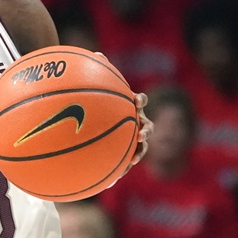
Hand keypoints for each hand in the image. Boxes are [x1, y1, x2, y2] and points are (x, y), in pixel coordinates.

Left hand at [91, 53, 152, 168]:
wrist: (91, 120)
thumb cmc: (94, 101)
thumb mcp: (95, 87)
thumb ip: (97, 71)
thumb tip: (98, 54)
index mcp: (128, 107)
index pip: (139, 101)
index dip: (139, 100)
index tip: (136, 100)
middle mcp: (134, 123)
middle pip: (146, 127)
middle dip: (146, 130)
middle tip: (142, 132)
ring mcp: (130, 140)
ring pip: (139, 148)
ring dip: (137, 154)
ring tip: (132, 161)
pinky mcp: (122, 155)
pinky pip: (122, 163)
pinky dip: (118, 172)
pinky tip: (108, 183)